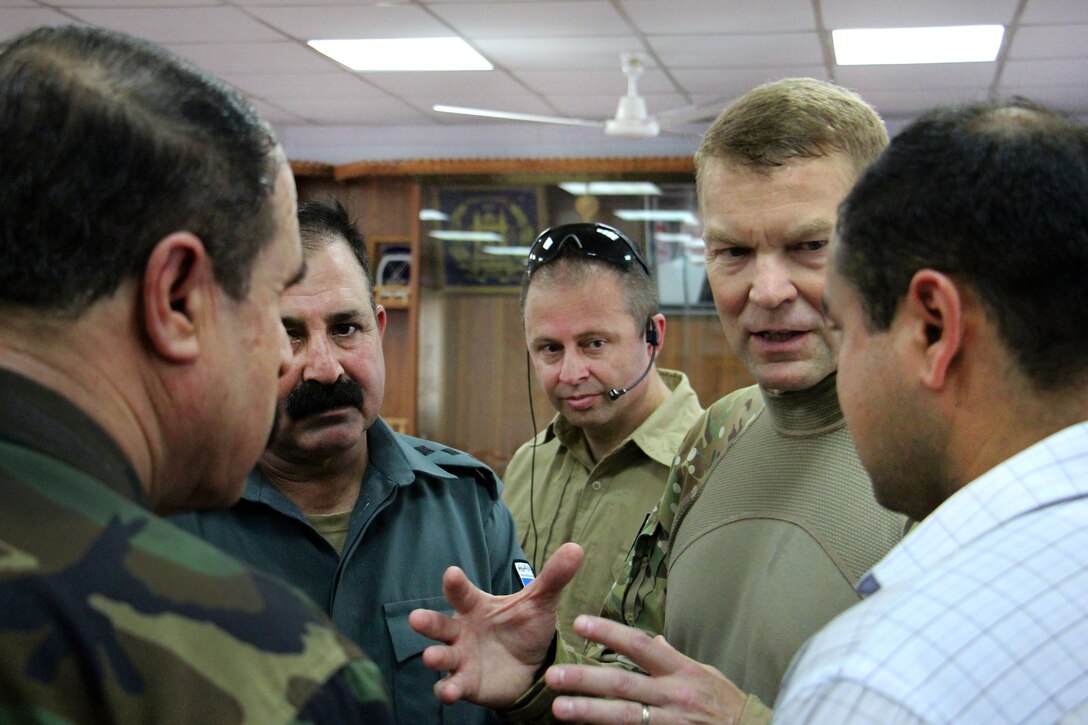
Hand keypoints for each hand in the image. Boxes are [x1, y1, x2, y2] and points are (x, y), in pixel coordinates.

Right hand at [408, 542, 583, 707]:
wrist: (530, 666)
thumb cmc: (524, 628)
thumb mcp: (540, 602)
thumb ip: (553, 577)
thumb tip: (576, 547)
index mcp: (476, 607)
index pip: (462, 593)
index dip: (456, 583)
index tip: (452, 573)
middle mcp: (462, 631)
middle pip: (440, 625)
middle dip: (428, 622)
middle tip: (415, 618)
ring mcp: (461, 659)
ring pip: (442, 657)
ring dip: (435, 658)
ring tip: (431, 658)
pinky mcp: (467, 683)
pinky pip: (452, 686)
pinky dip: (448, 690)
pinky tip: (449, 692)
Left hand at [546, 615, 747, 724]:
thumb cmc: (728, 704)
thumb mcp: (705, 674)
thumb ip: (674, 659)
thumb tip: (652, 639)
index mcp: (682, 671)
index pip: (640, 646)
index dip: (610, 633)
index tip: (580, 623)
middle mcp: (674, 696)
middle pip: (623, 685)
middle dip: (585, 679)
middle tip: (552, 675)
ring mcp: (670, 724)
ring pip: (624, 717)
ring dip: (589, 713)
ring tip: (559, 708)